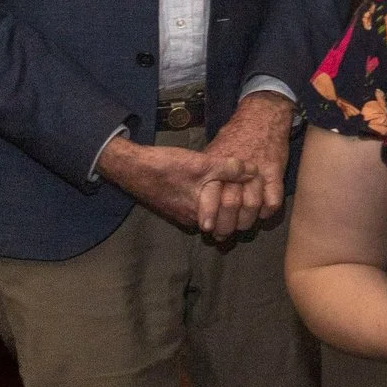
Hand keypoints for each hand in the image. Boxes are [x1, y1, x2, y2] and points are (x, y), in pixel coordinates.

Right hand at [98, 137, 256, 237]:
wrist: (131, 167)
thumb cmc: (165, 166)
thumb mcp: (202, 163)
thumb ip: (229, 169)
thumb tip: (253, 171)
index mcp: (201, 214)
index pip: (232, 223)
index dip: (246, 210)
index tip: (255, 198)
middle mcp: (193, 221)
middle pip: (224, 222)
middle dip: (238, 209)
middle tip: (250, 194)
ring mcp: (183, 216)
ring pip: (213, 215)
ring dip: (224, 203)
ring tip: (237, 187)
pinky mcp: (177, 208)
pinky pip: (201, 209)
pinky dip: (211, 200)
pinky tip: (216, 185)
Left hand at [198, 92, 295, 237]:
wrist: (261, 117)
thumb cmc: (235, 136)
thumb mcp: (212, 153)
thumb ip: (207, 176)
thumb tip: (195, 200)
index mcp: (215, 167)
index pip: (210, 199)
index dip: (210, 217)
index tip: (209, 229)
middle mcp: (234, 171)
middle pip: (231, 207)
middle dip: (228, 226)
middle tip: (225, 235)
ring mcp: (256, 172)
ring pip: (252, 207)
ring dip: (248, 221)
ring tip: (243, 227)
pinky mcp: (274, 172)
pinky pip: (272, 201)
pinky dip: (267, 212)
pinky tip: (262, 214)